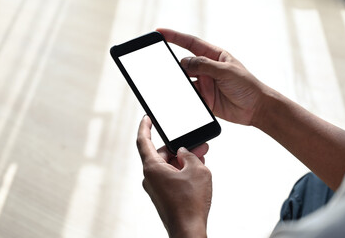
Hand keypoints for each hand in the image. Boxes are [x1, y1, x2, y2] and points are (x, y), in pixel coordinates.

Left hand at [137, 116, 211, 237]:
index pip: (143, 140)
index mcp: (152, 167)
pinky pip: (170, 176)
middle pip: (161, 154)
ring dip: (183, 160)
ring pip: (168, 166)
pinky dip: (181, 171)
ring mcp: (156, 187)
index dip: (145, 126)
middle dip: (179, 146)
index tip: (147, 117)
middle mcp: (150, 177)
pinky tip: (196, 170)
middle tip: (196, 142)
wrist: (189, 230)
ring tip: (201, 156)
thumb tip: (184, 153)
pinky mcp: (163, 195)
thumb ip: (190, 155)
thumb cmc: (191, 203)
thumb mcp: (197, 170)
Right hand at [157, 28, 266, 125]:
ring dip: (180, 84)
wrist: (256, 109)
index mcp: (214, 56)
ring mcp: (205, 84)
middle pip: (185, 64)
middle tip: (165, 68)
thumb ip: (204, 65)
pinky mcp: (204, 99)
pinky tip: (182, 98)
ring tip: (177, 86)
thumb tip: (184, 63)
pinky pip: (189, 97)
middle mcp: (207, 68)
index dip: (175, 36)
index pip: (191, 43)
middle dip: (176, 66)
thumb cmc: (247, 85)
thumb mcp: (226, 71)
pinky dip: (184, 97)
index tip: (160, 32)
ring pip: (185, 81)